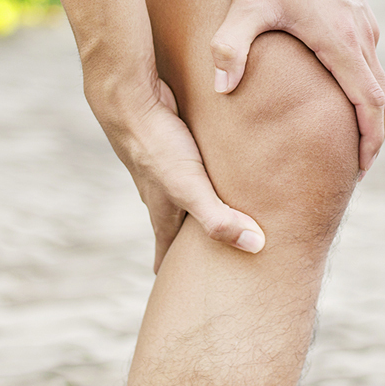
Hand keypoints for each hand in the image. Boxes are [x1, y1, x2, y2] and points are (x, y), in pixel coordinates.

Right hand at [87, 75, 265, 272]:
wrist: (128, 97)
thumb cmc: (156, 144)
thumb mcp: (189, 186)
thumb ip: (219, 218)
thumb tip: (256, 246)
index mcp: (163, 208)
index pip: (166, 247)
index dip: (172, 267)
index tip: (176, 287)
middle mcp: (160, 188)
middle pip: (174, 221)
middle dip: (183, 239)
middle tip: (195, 256)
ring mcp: (163, 161)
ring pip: (181, 189)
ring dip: (193, 202)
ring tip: (208, 209)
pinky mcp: (173, 137)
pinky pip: (189, 160)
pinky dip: (201, 169)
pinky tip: (212, 160)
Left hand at [210, 0, 384, 174]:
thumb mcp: (246, 6)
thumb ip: (230, 47)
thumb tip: (222, 89)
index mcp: (340, 43)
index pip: (369, 105)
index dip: (367, 141)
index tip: (359, 169)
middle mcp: (361, 37)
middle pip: (384, 101)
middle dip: (373, 136)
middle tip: (354, 165)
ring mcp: (364, 24)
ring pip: (379, 80)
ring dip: (370, 112)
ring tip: (349, 137)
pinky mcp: (358, 14)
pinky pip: (371, 61)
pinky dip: (366, 88)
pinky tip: (341, 93)